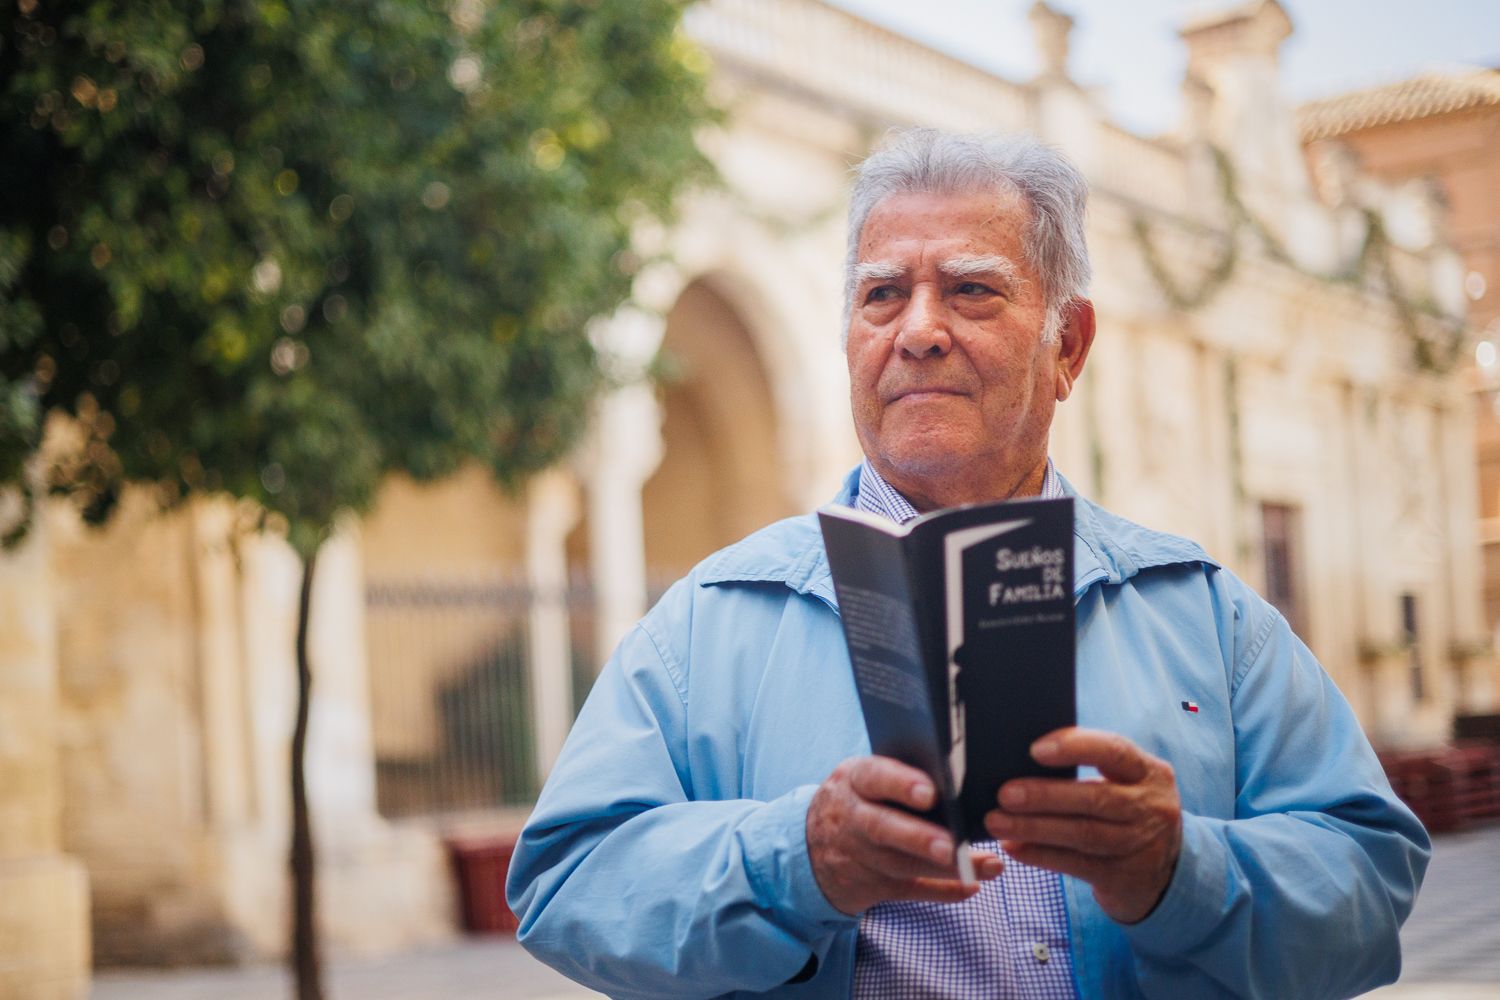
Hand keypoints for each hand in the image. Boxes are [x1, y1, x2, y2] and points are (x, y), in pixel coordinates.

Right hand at [806, 755, 1001, 915]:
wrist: (811, 847)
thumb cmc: (858, 800)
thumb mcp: (863, 778)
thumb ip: (897, 773)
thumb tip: (956, 772)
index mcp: (853, 781)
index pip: (874, 778)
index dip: (901, 785)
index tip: (930, 793)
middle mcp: (852, 818)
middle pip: (883, 828)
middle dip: (919, 838)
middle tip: (952, 845)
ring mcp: (860, 856)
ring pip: (901, 865)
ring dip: (943, 869)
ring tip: (985, 867)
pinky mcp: (872, 886)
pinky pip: (909, 891)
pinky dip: (941, 892)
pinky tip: (971, 887)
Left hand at [983, 727, 1181, 924]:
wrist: (1169, 871)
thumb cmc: (1129, 810)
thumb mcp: (1128, 783)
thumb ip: (1093, 766)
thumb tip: (1025, 759)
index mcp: (1149, 772)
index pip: (1114, 751)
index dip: (1075, 747)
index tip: (1035, 749)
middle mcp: (1150, 807)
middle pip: (1095, 798)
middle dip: (1044, 795)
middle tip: (1004, 794)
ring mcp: (1139, 845)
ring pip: (1082, 834)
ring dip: (1034, 828)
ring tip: (997, 822)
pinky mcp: (1123, 877)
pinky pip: (1075, 865)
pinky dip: (1040, 855)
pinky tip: (1014, 848)